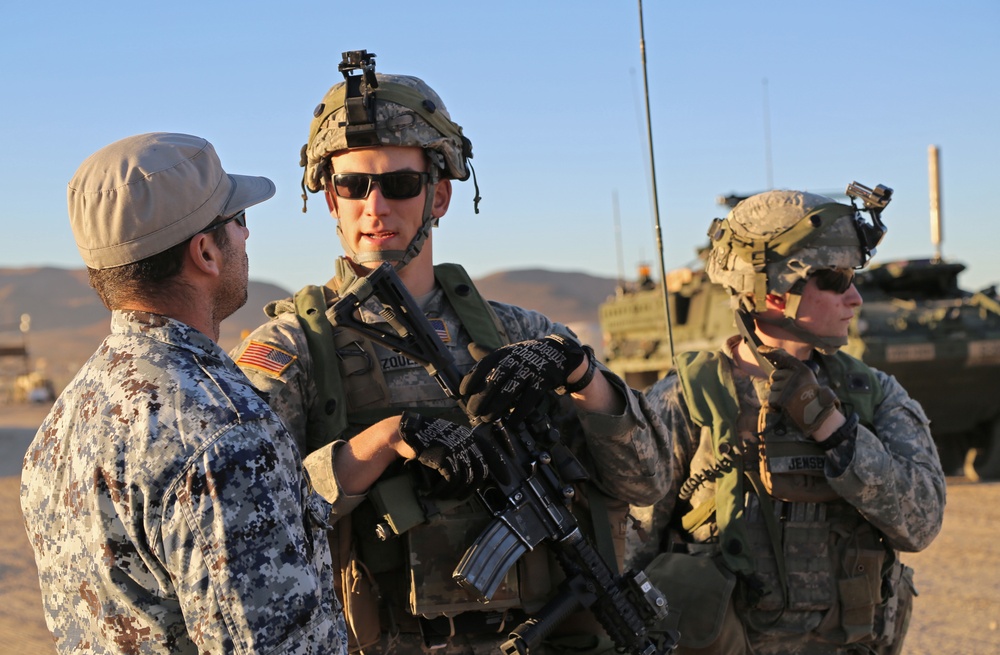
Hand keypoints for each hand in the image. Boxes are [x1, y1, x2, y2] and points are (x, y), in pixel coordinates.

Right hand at [397, 411, 501, 497]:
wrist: (405, 433)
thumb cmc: (425, 441)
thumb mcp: (447, 444)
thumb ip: (461, 453)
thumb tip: (472, 473)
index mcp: (467, 437)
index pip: (490, 452)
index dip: (500, 467)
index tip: (507, 480)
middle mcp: (465, 441)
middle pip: (480, 472)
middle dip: (471, 489)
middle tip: (459, 497)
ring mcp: (456, 448)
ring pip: (466, 479)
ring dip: (453, 493)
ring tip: (441, 496)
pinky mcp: (446, 456)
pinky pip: (452, 480)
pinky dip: (443, 490)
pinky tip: (433, 493)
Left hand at [459, 335, 585, 422]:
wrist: (557, 353)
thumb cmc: (526, 356)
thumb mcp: (508, 352)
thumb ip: (489, 354)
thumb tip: (470, 347)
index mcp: (504, 353)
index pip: (484, 364)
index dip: (472, 378)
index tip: (463, 392)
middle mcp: (515, 360)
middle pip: (494, 380)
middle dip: (481, 397)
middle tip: (472, 412)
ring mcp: (529, 370)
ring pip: (509, 391)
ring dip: (497, 407)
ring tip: (487, 418)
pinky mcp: (543, 381)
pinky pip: (529, 399)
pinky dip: (519, 412)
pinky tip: (512, 422)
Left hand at [759, 346, 840, 434]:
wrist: (818, 415)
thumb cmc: (814, 399)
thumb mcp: (808, 381)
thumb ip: (794, 375)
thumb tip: (775, 375)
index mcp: (802, 370)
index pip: (784, 357)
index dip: (771, 352)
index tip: (760, 350)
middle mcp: (794, 376)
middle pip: (775, 375)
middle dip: (778, 383)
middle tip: (790, 393)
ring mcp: (787, 386)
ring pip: (773, 388)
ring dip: (778, 395)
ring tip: (791, 401)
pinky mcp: (782, 398)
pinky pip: (772, 399)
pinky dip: (776, 404)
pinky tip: (786, 407)